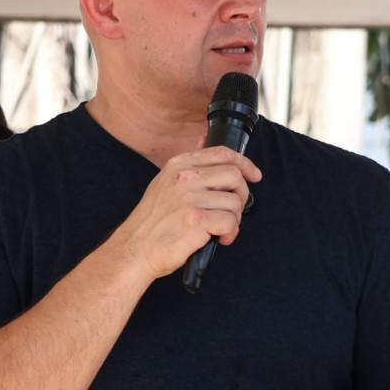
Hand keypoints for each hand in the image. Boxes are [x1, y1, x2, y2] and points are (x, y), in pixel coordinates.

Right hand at [118, 145, 261, 278]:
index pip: (222, 153)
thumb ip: (189, 165)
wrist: (135, 249)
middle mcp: (184, 178)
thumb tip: (204, 140)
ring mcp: (189, 199)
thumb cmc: (153, 222)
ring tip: (219, 229)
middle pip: (234, 175)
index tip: (254, 175)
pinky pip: (230, 222)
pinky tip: (219, 239)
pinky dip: (230, 234)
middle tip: (232, 212)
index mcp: (179, 166)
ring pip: (235, 202)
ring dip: (234, 220)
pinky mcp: (196, 220)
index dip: (245, 163)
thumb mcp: (165, 182)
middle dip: (241, 195)